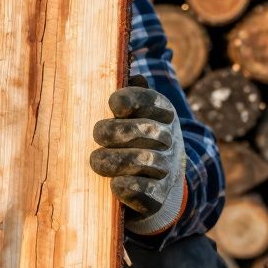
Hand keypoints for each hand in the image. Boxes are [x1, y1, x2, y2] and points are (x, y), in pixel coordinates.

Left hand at [89, 79, 186, 235]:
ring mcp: (166, 168)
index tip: (113, 106)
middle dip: (113, 133)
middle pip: (142, 129)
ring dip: (115, 161)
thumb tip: (131, 71)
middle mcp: (168, 138)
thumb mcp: (132, 111)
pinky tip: (116, 184)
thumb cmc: (132, 138)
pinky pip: (144, 191)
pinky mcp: (159, 196)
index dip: (128, 100)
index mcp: (161, 111)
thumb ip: (128, 92)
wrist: (153, 183)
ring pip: (143, 160)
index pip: (148, 99)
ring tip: (99, 161)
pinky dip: (127, 188)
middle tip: (99, 137)